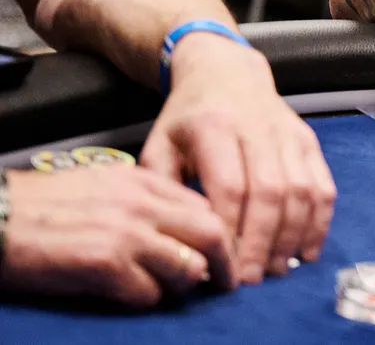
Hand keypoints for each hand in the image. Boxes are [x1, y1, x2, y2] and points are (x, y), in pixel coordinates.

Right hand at [0, 165, 232, 305]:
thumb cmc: (42, 205)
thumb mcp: (103, 185)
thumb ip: (144, 200)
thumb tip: (180, 229)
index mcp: (142, 180)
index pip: (205, 205)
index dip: (221, 232)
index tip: (224, 252)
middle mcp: (141, 204)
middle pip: (212, 232)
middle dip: (226, 262)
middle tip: (226, 283)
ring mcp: (125, 234)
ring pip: (189, 266)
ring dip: (186, 285)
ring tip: (174, 291)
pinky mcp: (104, 265)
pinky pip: (149, 293)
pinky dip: (148, 300)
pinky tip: (131, 296)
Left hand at [141, 33, 336, 284]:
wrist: (226, 72)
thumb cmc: (188, 117)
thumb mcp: (159, 143)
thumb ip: (163, 187)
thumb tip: (180, 236)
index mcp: (214, 127)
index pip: (229, 185)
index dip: (229, 229)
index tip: (221, 265)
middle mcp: (257, 128)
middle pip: (269, 192)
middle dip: (261, 241)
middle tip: (250, 279)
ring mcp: (289, 134)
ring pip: (301, 191)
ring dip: (291, 236)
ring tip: (275, 269)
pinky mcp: (309, 142)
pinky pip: (323, 185)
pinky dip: (319, 221)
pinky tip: (306, 250)